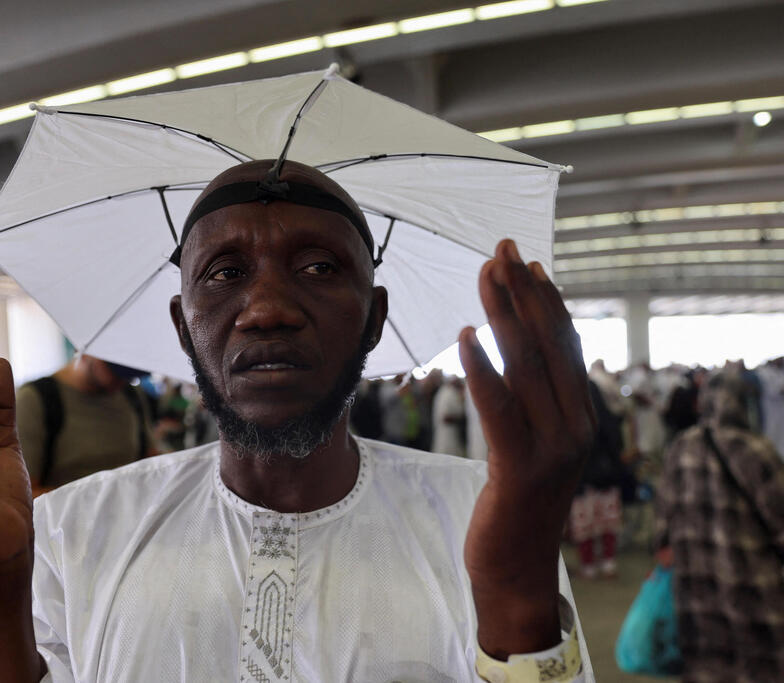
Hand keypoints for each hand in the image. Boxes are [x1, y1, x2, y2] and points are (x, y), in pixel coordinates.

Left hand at [459, 240, 595, 658]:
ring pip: (528, 367)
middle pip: (549, 345)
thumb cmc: (517, 503)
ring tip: (487, 275)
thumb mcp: (532, 444)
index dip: (545, 301)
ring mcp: (554, 449)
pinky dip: (484, 370)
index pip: (565, 345)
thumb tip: (514, 354)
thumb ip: (531, 403)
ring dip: (504, 316)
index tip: (526, 263)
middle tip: (503, 248)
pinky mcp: (521, 469)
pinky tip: (465, 338)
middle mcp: (576, 426)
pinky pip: (501, 409)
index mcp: (580, 415)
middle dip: (524, 292)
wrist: (516, 569)